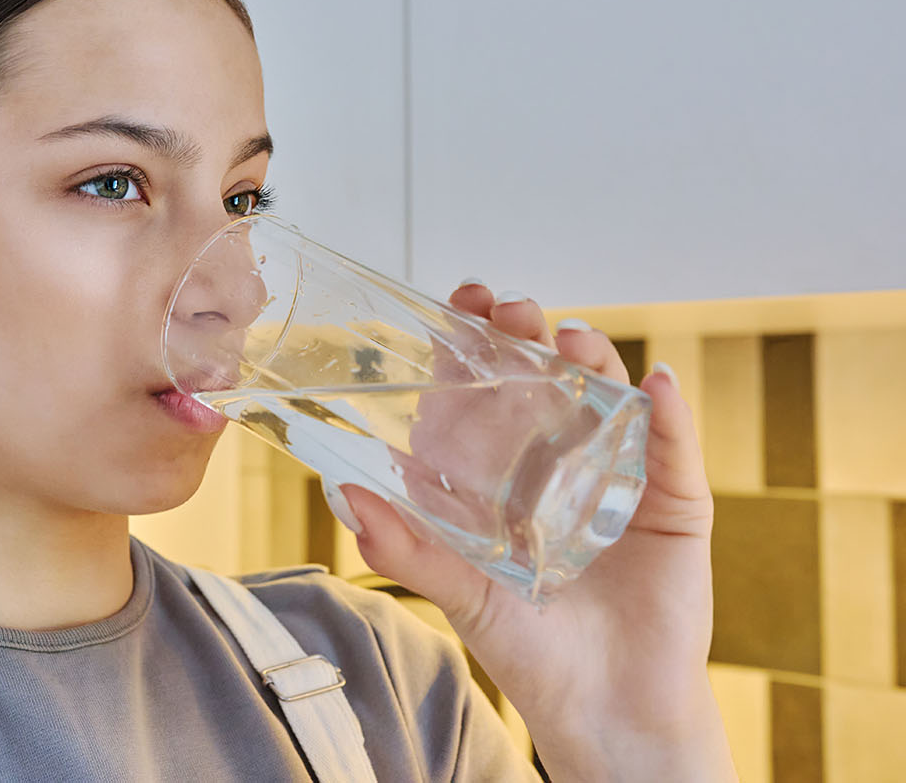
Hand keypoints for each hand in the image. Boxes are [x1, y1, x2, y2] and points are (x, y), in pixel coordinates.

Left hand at [338, 283, 736, 781]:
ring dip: (593, 358)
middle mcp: (559, 463)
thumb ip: (409, 548)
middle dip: (528, 333)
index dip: (474, 342)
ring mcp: (618, 476)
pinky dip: (667, 413)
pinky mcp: (673, 504)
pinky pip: (672, 448)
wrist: (608, 713)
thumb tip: (343, 495)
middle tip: (513, 310)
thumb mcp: (462, 594)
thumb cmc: (529, 653)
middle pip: (545, 376)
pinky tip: (656, 385)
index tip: (462, 302)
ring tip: (573, 340)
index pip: (485, 389)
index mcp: (503, 474)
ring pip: (607, 397)